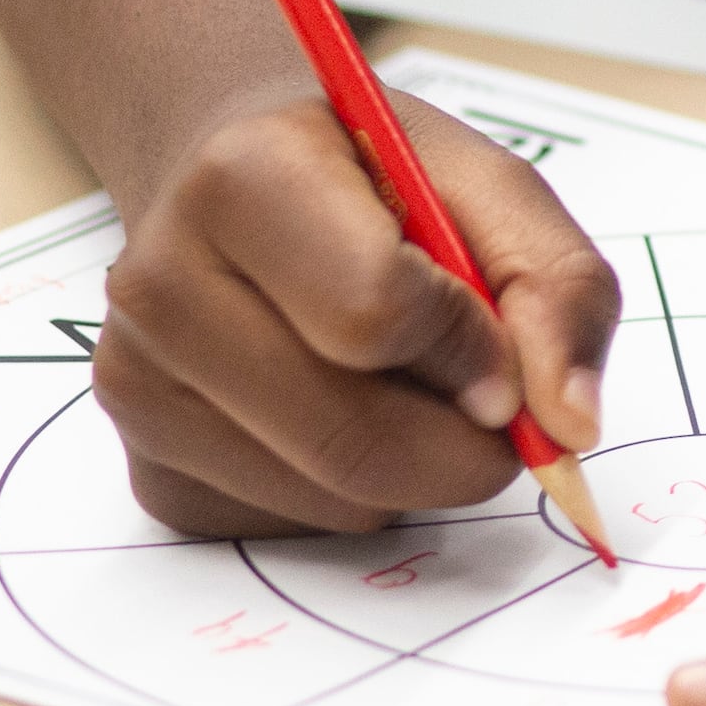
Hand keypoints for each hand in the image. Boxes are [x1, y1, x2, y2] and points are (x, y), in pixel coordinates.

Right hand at [97, 95, 615, 535]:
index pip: (377, 315)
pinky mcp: (148, 467)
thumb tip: (570, 427)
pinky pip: (295, 528)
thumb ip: (559, 290)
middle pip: (355, 441)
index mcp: (243, 180)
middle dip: (465, 445)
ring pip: (335, 502)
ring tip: (399, 380)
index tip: (499, 336)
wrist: (234, 178)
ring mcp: (135, 387)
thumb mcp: (493, 189)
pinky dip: (354, 493)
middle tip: (491, 401)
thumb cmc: (374, 179)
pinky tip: (338, 407)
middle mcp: (160, 286)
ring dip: (415, 469)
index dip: (472, 345)